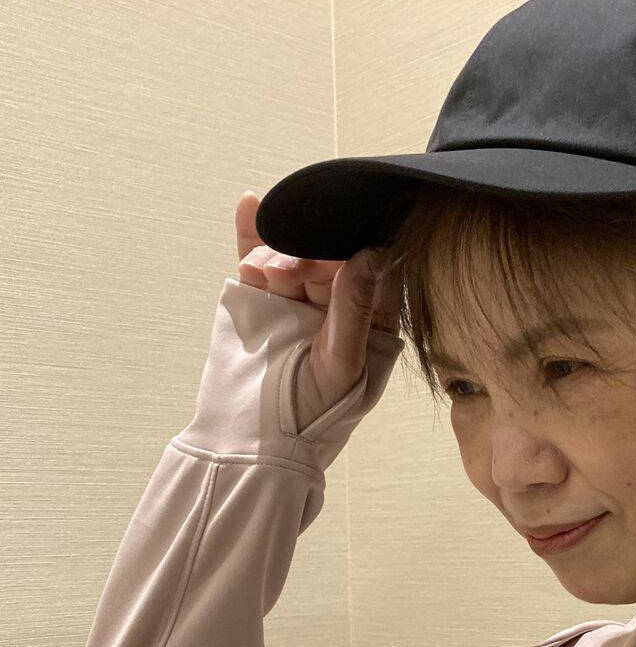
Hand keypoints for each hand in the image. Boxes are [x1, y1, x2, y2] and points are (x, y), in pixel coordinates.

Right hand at [234, 190, 402, 427]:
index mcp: (371, 323)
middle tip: (284, 272)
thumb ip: (352, 310)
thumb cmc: (313, 414)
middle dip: (308, 256)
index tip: (338, 241)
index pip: (374, 272)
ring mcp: (299, 301)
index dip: (356, 250)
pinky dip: (253, 235)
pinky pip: (260, 261)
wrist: (255, 439)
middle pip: (331, 258)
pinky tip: (250, 206)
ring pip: (294, 257)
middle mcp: (338, 307)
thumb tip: (373, 253)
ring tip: (262, 272)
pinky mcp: (263, 301)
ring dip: (277, 253)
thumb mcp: (341, 365)